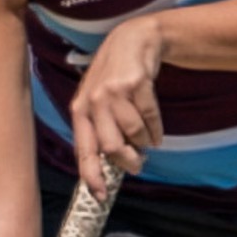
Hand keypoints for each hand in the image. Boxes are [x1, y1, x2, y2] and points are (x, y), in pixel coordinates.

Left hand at [70, 15, 164, 194]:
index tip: (100, 195)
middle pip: (112, 147)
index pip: (83, 150)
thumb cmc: (113, 79)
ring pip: (135, 134)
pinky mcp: (137, 84)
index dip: (91, 175)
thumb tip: (107, 167)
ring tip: (147, 140)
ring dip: (145, 143)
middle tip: (138, 165)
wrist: (133, 41)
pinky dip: (156, 130)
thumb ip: (99, 130)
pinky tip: (155, 130)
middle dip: (128, 162)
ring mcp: (115, 92)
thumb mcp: (97, 102)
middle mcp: (94, 102)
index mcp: (80, 111)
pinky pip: (151, 119)